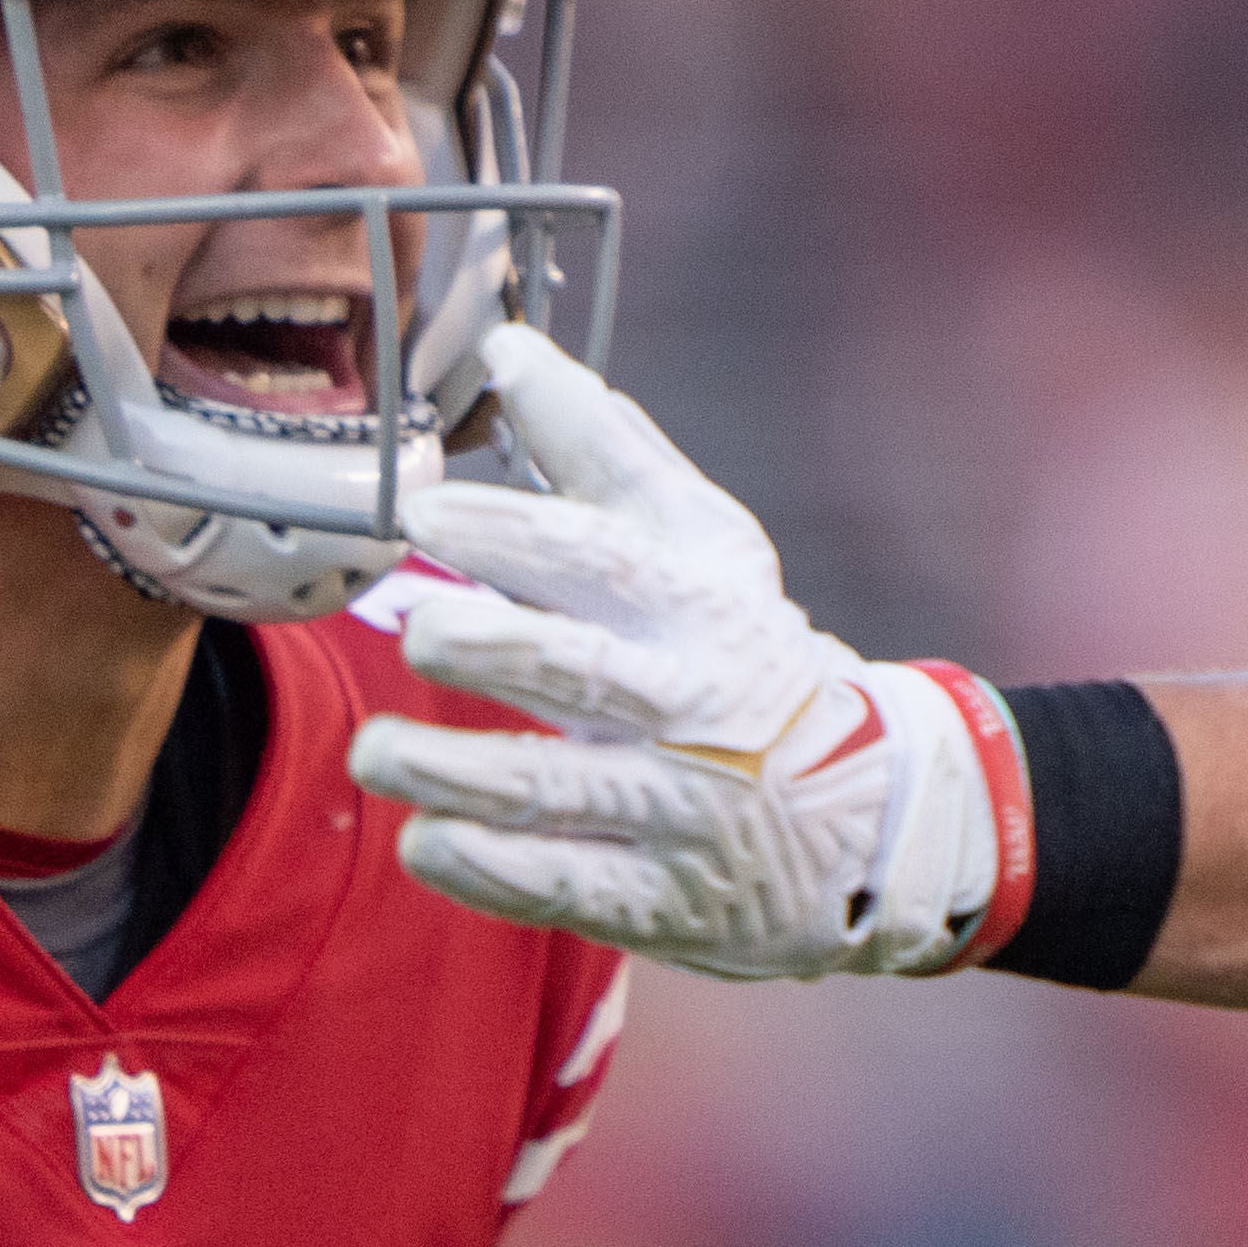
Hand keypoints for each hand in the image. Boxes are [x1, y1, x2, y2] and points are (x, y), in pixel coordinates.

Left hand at [347, 327, 1028, 976]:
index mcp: (699, 604)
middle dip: (490, 648)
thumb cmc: (747, 648)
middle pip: (581, 674)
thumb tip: (506, 348)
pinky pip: (564, 886)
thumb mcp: (703, 540)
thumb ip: (600, 447)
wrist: (872, 811)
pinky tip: (426, 838)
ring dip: (453, 772)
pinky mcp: (662, 898)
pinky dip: (487, 867)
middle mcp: (692, 706)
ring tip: (375, 752)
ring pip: (554, 791)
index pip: (604, 559)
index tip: (428, 517)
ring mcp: (679, 809)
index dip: (513, 535)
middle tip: (414, 629)